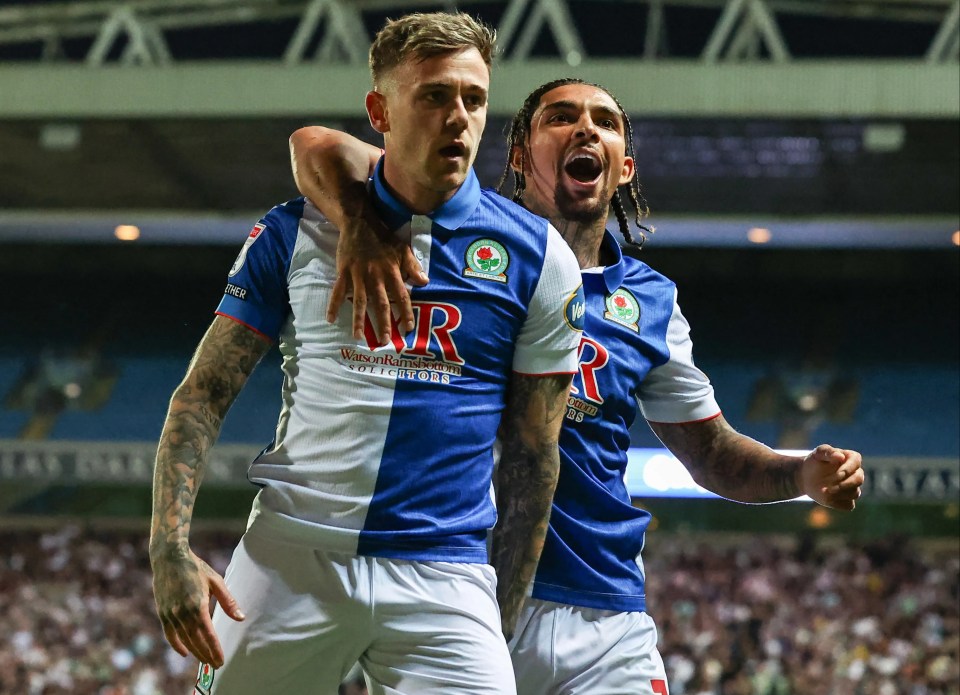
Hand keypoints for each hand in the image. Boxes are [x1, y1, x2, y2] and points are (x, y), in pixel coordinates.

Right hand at [151, 546, 243, 667]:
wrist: (169, 558)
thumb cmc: (196, 568)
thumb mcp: (216, 581)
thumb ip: (228, 602)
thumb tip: (241, 618)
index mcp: (198, 605)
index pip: (208, 634)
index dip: (215, 649)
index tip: (221, 660)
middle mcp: (183, 613)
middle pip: (196, 640)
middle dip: (207, 654)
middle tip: (215, 664)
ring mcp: (171, 614)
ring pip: (184, 639)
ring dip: (195, 652)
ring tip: (205, 660)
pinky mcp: (162, 612)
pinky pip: (169, 634)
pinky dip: (177, 644)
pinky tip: (185, 652)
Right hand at [327, 215, 428, 345]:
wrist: (360, 223)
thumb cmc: (384, 238)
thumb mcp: (403, 249)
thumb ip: (413, 267)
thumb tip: (425, 282)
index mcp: (392, 272)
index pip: (401, 296)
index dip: (405, 313)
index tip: (407, 328)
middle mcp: (376, 276)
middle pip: (381, 304)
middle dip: (383, 324)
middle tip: (384, 341)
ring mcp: (358, 275)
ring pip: (360, 301)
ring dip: (359, 320)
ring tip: (359, 336)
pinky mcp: (344, 272)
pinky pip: (338, 291)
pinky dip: (333, 305)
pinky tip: (330, 319)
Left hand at [800, 444, 863, 509]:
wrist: (806, 476)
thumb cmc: (815, 461)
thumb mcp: (818, 453)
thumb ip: (828, 452)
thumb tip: (841, 457)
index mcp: (851, 458)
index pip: (856, 462)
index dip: (849, 469)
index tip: (838, 474)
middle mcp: (856, 474)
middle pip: (859, 480)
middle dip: (844, 484)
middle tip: (829, 487)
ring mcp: (852, 488)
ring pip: (854, 493)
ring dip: (839, 494)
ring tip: (823, 491)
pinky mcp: (847, 500)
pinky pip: (848, 505)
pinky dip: (838, 503)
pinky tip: (827, 498)